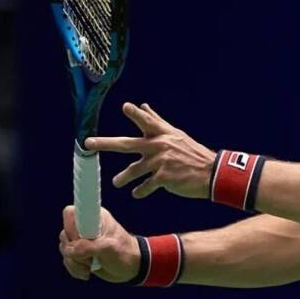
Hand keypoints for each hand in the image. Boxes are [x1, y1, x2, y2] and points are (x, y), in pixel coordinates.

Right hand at [59, 205, 138, 281]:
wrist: (131, 268)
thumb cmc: (125, 253)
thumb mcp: (108, 248)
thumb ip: (88, 247)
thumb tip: (69, 250)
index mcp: (95, 218)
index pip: (71, 213)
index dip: (70, 227)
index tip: (81, 239)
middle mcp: (85, 227)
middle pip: (65, 234)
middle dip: (73, 251)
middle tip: (90, 257)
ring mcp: (81, 241)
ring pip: (64, 249)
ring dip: (75, 263)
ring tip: (90, 267)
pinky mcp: (80, 253)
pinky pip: (67, 260)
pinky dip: (75, 269)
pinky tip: (87, 272)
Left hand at [85, 102, 215, 198]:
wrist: (211, 174)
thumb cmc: (192, 153)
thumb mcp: (176, 135)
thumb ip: (156, 122)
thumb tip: (143, 105)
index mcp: (163, 134)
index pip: (147, 122)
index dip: (136, 114)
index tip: (125, 106)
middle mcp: (160, 146)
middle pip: (127, 144)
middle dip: (106, 143)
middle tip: (88, 143)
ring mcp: (161, 162)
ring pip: (133, 170)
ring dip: (123, 178)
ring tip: (117, 183)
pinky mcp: (164, 179)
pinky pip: (145, 186)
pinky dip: (140, 191)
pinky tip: (137, 193)